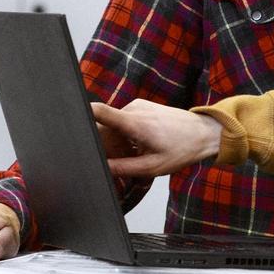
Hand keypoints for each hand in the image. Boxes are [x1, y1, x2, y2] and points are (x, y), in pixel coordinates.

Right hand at [91, 99, 221, 177]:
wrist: (204, 133)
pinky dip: (125, 135)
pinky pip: (123, 121)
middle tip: (120, 159)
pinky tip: (139, 146)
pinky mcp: (140, 106)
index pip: (100, 112)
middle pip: (104, 126)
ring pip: (113, 125)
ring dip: (117, 141)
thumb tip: (101, 168)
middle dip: (105, 144)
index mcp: (135, 123)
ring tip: (136, 154)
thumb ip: (123, 168)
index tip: (69, 121)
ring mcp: (137, 105)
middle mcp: (134, 109)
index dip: (82, 115)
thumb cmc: (182, 149)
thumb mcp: (152, 167)